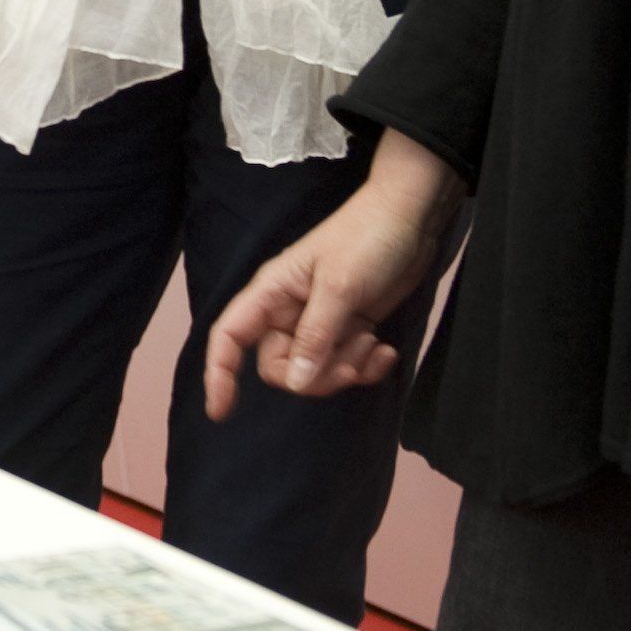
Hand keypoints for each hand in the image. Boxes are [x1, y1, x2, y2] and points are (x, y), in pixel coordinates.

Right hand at [202, 159, 446, 417]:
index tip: (220, 412)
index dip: (219, 373)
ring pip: (315, 371)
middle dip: (315, 377)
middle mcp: (289, 311)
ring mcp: (320, 322)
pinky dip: (365, 366)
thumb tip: (293, 383)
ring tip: (375, 346)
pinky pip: (345, 364)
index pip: (230, 336)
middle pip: (280, 366)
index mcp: (272, 293)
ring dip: (347, 369)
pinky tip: (385, 350)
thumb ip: (315, 337)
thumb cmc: (366, 239)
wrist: (411, 218)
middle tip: (350, 365)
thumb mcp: (340, 287)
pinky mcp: (349, 328)